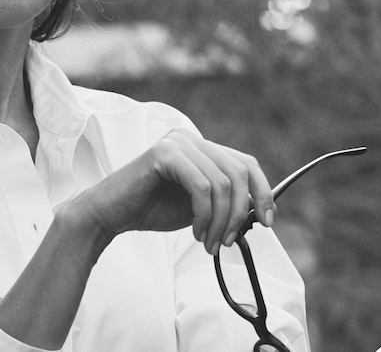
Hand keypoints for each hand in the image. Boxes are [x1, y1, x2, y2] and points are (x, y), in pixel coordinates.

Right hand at [70, 128, 275, 255]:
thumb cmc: (151, 209)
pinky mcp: (164, 153)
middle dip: (239, 213)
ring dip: (221, 221)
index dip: (263, 192)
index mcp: (201, 147)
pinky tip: (195, 232)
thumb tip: (260, 212)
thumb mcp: (198, 206)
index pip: (246, 163)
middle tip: (227, 242)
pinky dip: (204, 215)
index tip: (269, 222)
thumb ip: (225, 201)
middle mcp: (190, 138)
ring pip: (223, 183)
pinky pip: (201, 187)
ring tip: (208, 242)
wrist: (110, 214)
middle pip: (239, 172)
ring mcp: (177, 142)